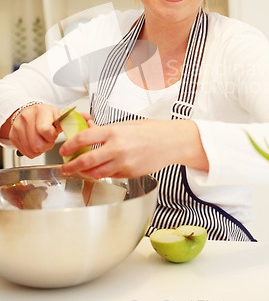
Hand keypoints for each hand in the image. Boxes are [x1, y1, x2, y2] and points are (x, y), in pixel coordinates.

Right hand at [9, 104, 62, 157]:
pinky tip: (35, 143)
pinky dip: (32, 151)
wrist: (30, 111)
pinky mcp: (13, 136)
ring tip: (42, 141)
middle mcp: (26, 118)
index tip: (53, 134)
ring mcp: (17, 127)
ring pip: (30, 150)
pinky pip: (24, 152)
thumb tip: (68, 127)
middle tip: (48, 140)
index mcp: (40, 111)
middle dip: (46, 146)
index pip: (45, 130)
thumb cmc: (45, 114)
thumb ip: (63, 122)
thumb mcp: (57, 114)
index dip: (52, 136)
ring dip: (39, 150)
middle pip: (37, 145)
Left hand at [60, 119, 208, 178]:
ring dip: (84, 172)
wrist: (172, 142)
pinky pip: (110, 175)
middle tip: (65, 167)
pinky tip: (100, 170)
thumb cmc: (151, 130)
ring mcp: (124, 163)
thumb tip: (87, 126)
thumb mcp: (126, 124)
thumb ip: (105, 129)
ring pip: (95, 173)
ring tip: (80, 170)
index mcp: (114, 131)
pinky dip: (102, 174)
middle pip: (85, 160)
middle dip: (71, 166)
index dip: (69, 145)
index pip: (84, 138)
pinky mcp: (129, 173)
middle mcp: (117, 148)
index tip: (64, 149)